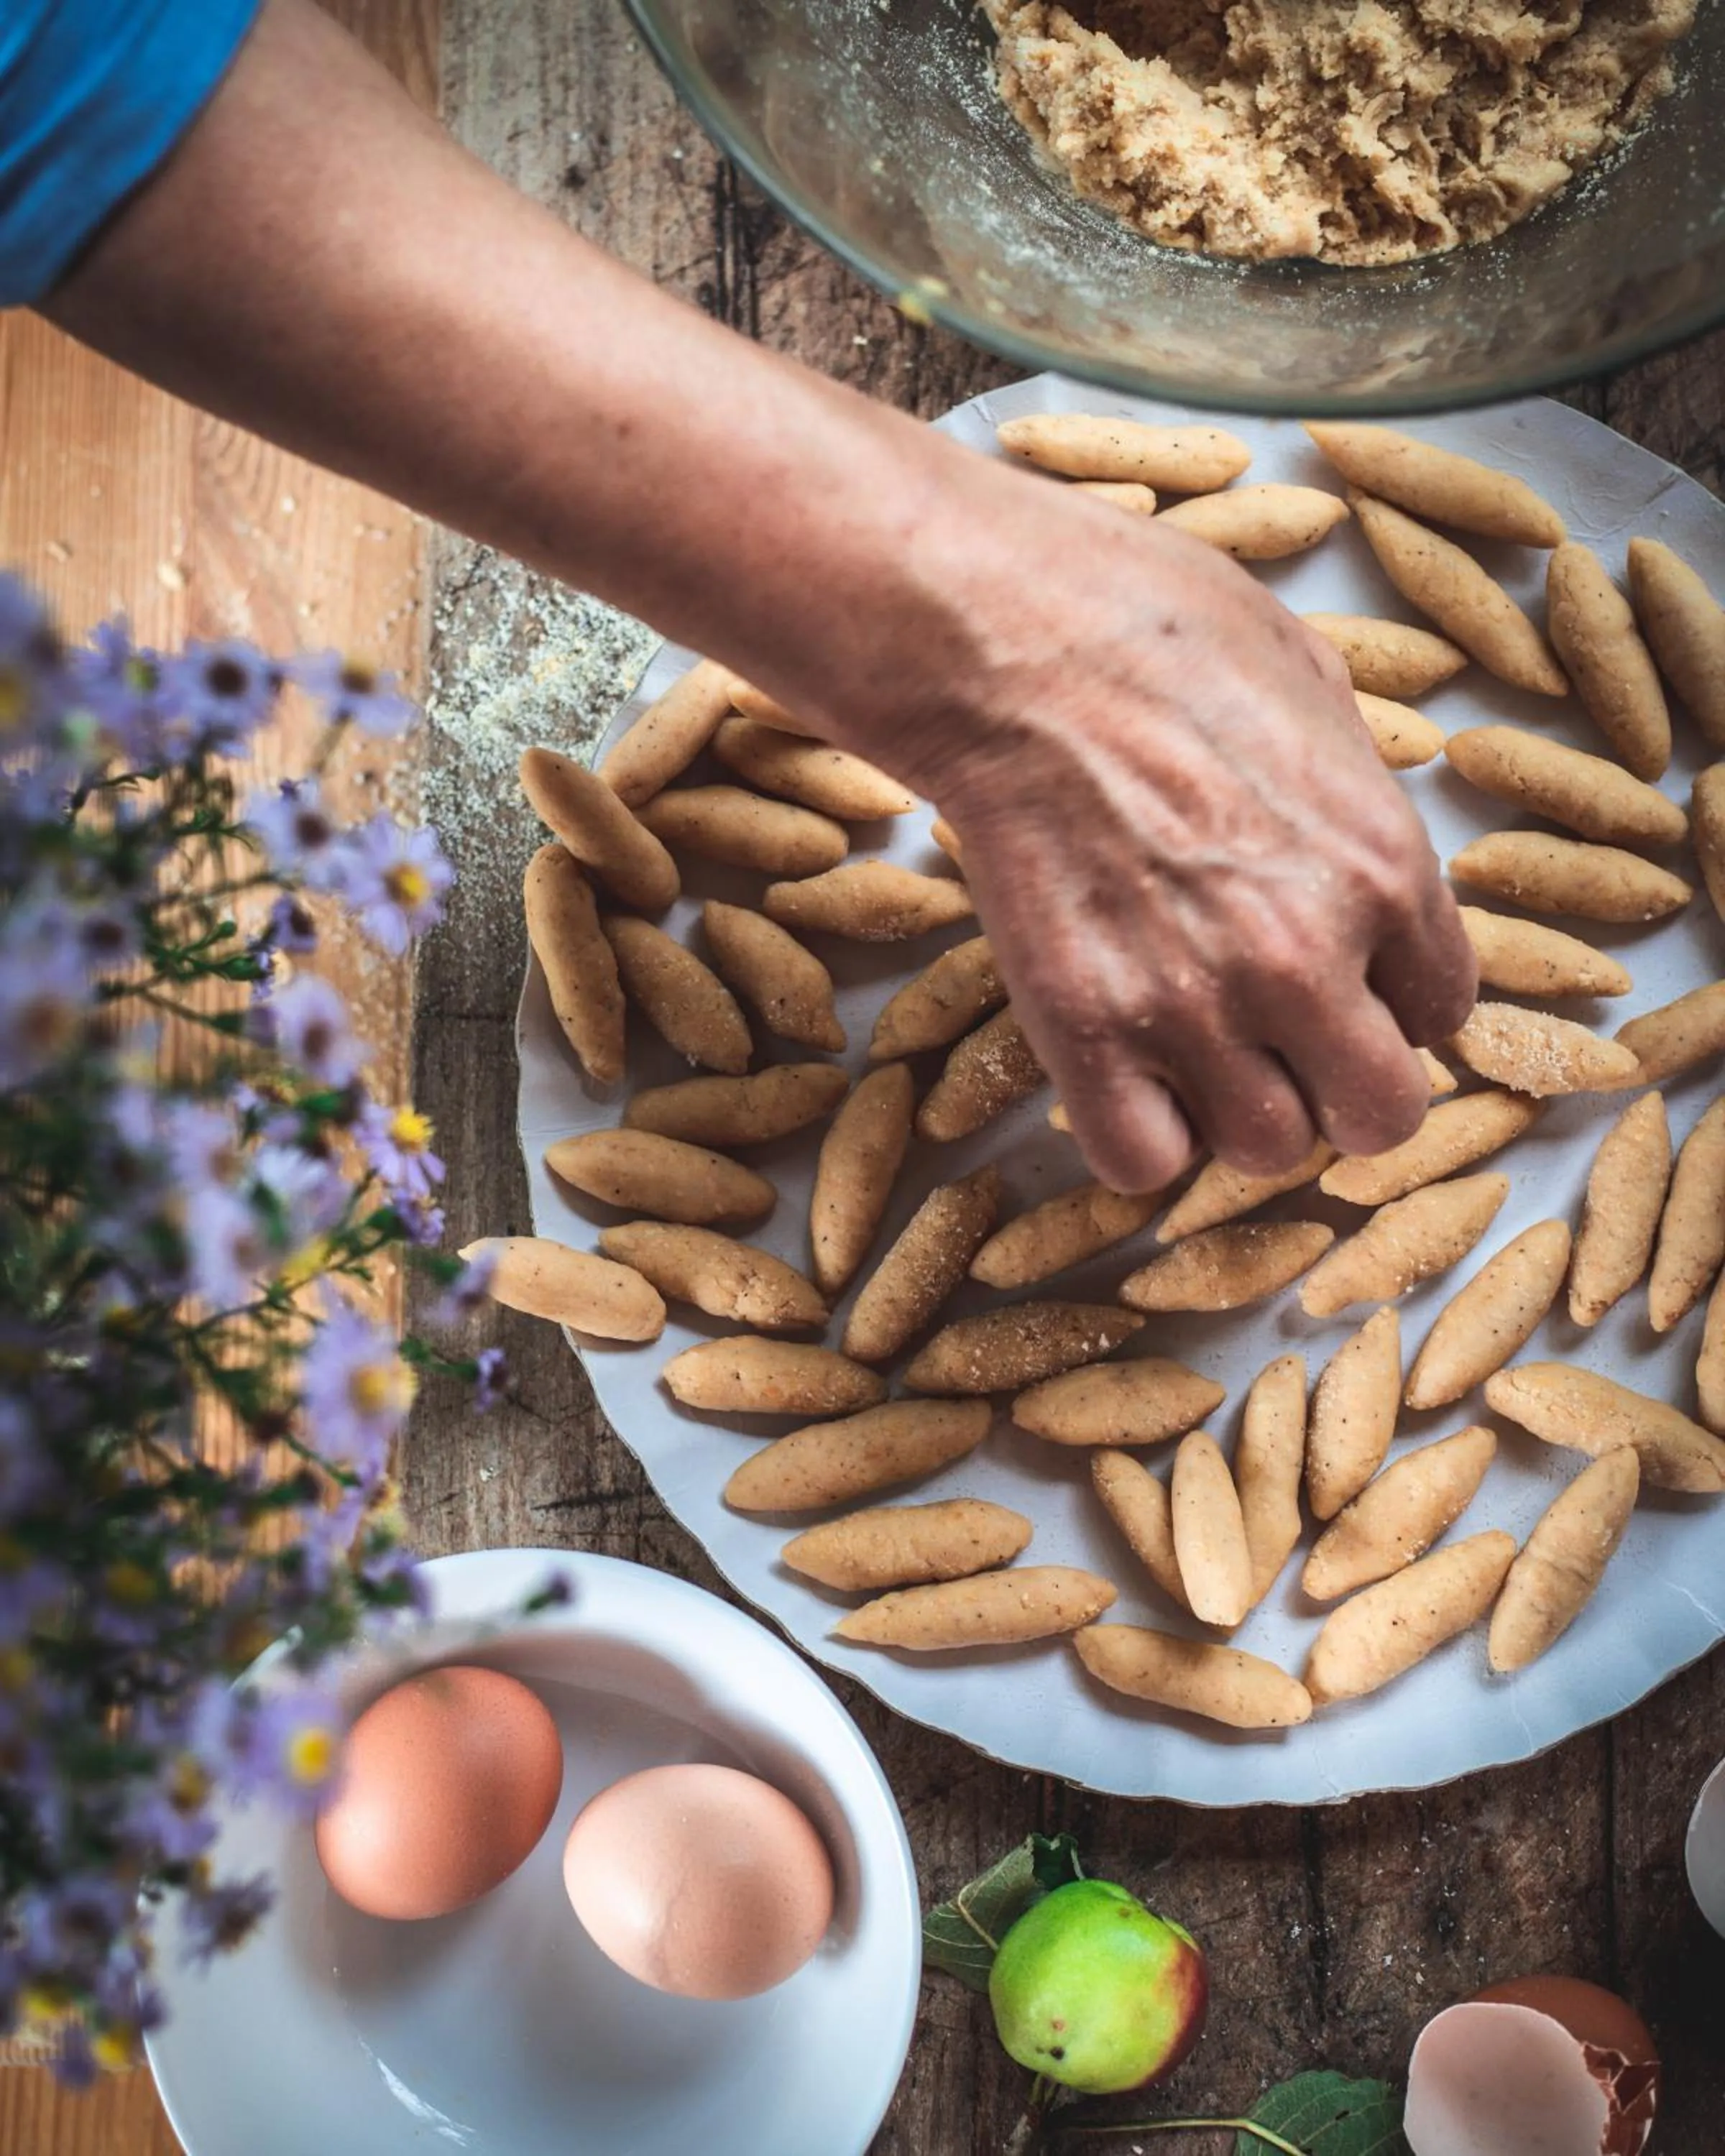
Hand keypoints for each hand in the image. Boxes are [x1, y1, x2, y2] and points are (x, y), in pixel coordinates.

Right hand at [853, 473, 1476, 1194]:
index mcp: (1385, 868)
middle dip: (1337, 1091)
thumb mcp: (1313, 685)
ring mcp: (1195, 1004)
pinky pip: (1144, 1163)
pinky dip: (1138, 1137)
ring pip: (1265, 1150)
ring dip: (1233, 1113)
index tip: (1338, 986)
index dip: (1386, 1008)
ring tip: (1186, 1048)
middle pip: (1378, 1115)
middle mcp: (1307, 956)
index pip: (1442, 1015)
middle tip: (1282, 1050)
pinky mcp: (1085, 1032)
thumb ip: (1357, 801)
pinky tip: (1122, 1077)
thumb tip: (1357, 854)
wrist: (1010, 644)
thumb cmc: (1156, 631)